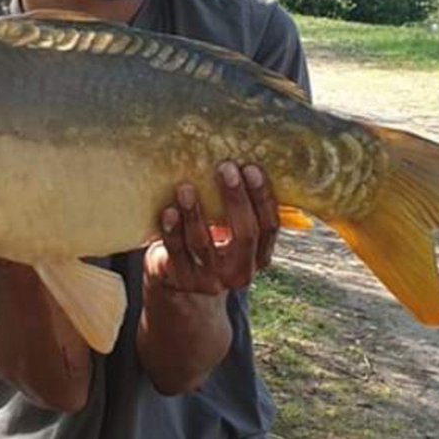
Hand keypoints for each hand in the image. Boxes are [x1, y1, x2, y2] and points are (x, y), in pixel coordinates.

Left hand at [144, 161, 278, 294]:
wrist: (180, 281)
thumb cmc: (211, 241)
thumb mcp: (232, 232)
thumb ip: (243, 208)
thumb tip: (246, 157)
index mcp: (259, 257)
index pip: (269, 227)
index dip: (262, 198)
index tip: (251, 168)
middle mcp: (239, 272)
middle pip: (244, 234)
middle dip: (235, 199)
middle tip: (225, 168)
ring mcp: (209, 279)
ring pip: (203, 243)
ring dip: (195, 213)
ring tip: (186, 187)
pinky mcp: (181, 279)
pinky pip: (176, 252)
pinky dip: (172, 231)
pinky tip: (168, 211)